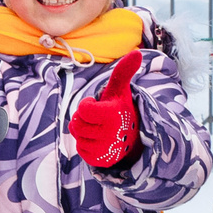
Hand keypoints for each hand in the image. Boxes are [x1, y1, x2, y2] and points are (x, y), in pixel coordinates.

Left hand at [68, 52, 142, 169]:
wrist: (132, 137)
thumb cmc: (120, 109)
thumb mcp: (120, 90)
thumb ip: (123, 71)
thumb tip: (136, 52)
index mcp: (112, 114)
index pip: (83, 109)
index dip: (86, 105)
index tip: (96, 105)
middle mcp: (109, 133)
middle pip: (76, 124)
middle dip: (82, 119)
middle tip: (96, 119)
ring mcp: (105, 149)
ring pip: (78, 137)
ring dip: (84, 131)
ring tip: (98, 129)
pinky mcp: (100, 160)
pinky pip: (81, 150)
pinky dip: (86, 144)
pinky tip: (98, 141)